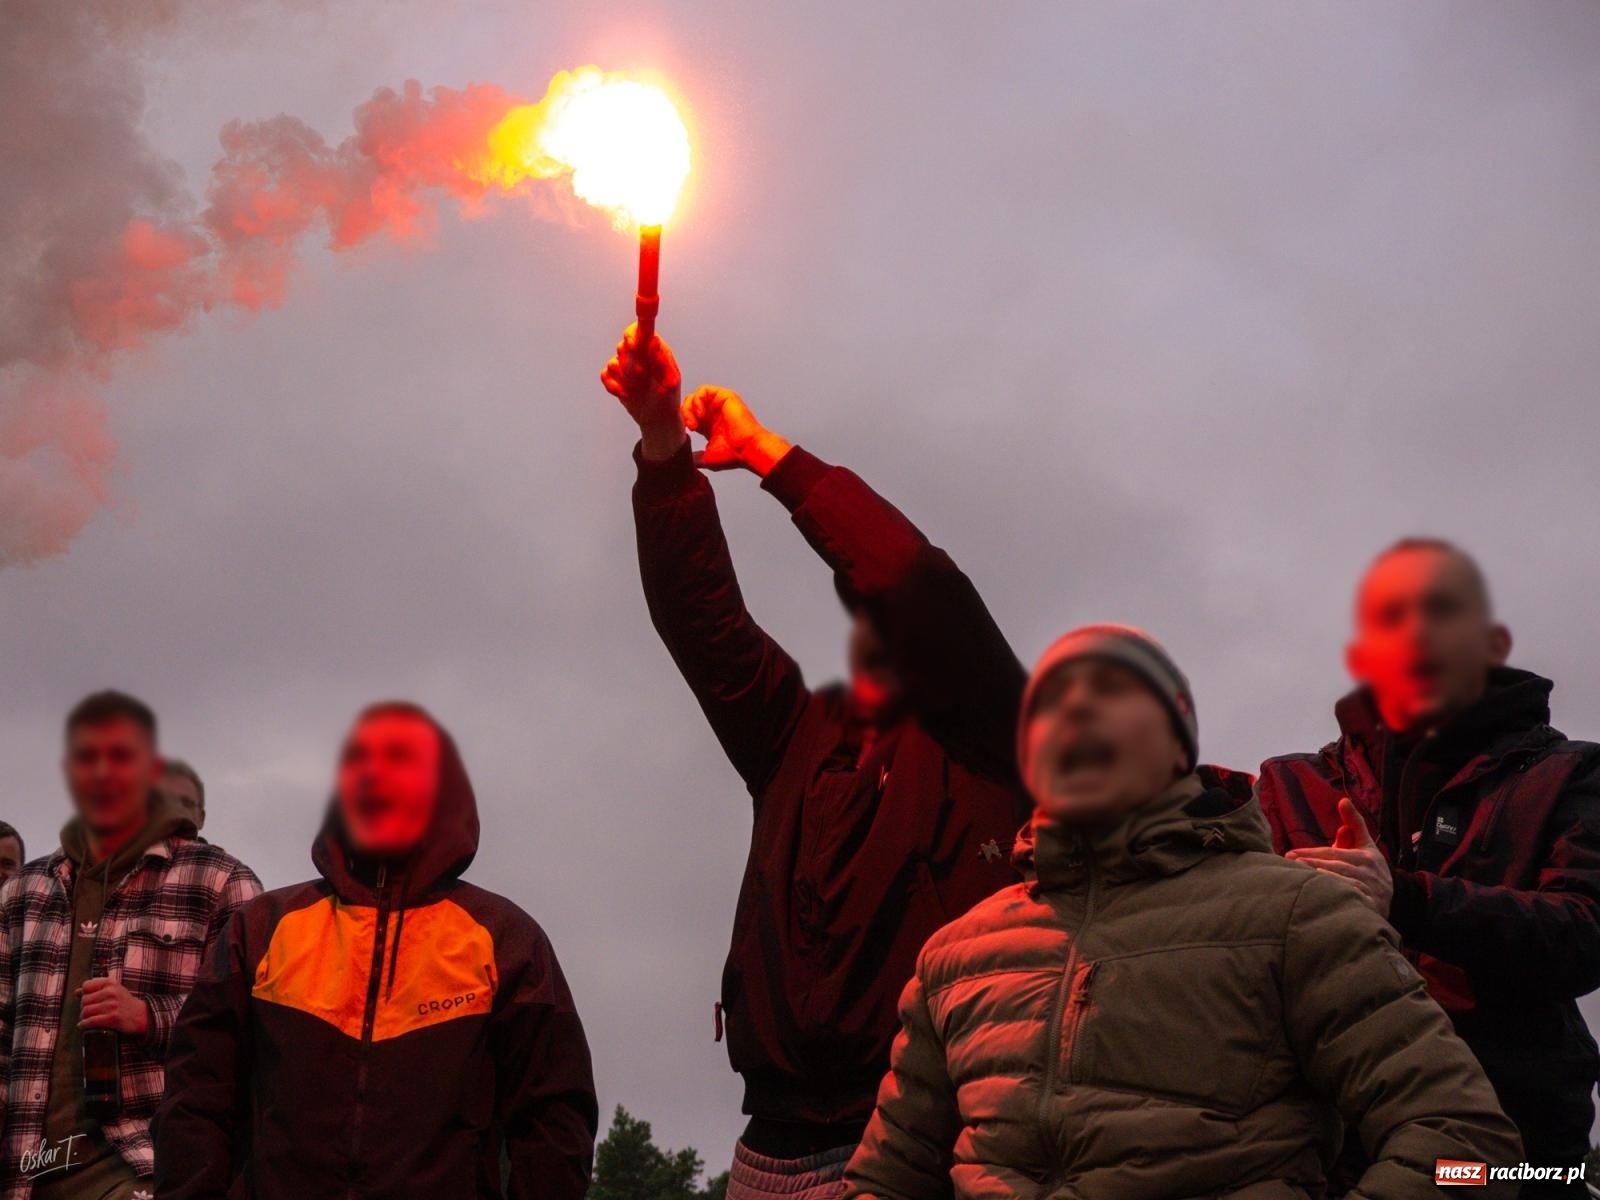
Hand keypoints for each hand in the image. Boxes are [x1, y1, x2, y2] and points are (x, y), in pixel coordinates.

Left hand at [79, 977, 149, 1035]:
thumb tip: (77, 992)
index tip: (88, 999)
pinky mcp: (112, 1018)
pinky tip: (83, 1025)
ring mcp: (112, 1005)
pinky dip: (84, 1024)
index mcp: (111, 983)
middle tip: (89, 1012)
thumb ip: (97, 989)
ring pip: (86, 1011)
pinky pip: (91, 1021)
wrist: (142, 1015)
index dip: (84, 993)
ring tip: (87, 1019)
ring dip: (83, 1017)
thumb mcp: (114, 990)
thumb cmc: (124, 1002)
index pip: (86, 985)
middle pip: (84, 1000)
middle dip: (84, 1007)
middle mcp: (111, 992)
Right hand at [600, 324, 685, 461]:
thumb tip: (655, 339)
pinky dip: (613, 386)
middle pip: (622, 345)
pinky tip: (625, 393)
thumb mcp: (670, 380)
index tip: (633, 345)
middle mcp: (638, 354)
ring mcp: (625, 366)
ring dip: (624, 377)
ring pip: (613, 361)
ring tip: (636, 387)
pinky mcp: (615, 379)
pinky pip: (605, 375)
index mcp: (654, 349)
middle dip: (629, 362)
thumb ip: (662, 359)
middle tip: (641, 375)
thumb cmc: (669, 398)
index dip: (632, 334)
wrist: (658, 419)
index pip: (640, 329)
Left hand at [682, 386, 791, 475]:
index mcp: (708, 425)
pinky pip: (703, 390)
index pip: (688, 416)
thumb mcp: (708, 458)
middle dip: (684, 414)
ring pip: (694, 396)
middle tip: (691, 427)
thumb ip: (695, 457)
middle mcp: (713, 413)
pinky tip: (700, 413)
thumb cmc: (733, 455)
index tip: (686, 433)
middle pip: (689, 404)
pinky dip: (697, 400)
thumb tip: (685, 460)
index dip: (682, 422)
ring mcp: (719, 404)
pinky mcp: (724, 396)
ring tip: (695, 421)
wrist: (748, 449)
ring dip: (689, 408)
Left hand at [1286, 797, 1393, 915]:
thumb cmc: (1369, 870)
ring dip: (1320, 874)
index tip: (1290, 853)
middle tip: (1288, 861)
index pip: (1333, 852)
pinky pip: (1351, 895)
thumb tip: (1343, 800)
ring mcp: (1371, 888)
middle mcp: (1370, 871)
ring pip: (1342, 878)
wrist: (1388, 901)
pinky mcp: (1370, 904)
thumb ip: (1354, 825)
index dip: (1311, 852)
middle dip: (1310, 861)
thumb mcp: (1365, 847)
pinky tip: (1321, 886)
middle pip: (1335, 864)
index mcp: (1366, 856)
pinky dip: (1336, 888)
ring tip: (1299, 870)